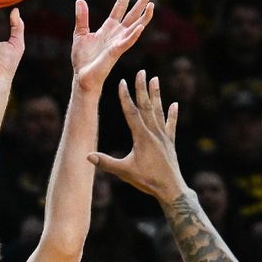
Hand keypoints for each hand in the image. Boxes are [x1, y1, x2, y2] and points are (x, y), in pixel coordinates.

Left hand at [71, 0, 153, 92]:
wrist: (82, 76)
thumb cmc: (83, 59)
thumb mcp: (80, 34)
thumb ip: (82, 18)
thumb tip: (80, 0)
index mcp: (108, 28)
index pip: (120, 7)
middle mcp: (117, 34)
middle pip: (132, 14)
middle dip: (141, 2)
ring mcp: (118, 43)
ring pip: (135, 27)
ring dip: (144, 17)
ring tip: (152, 6)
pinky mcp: (115, 52)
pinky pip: (127, 42)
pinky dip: (134, 34)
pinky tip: (140, 26)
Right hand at [87, 71, 181, 202]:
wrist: (170, 189)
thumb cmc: (146, 180)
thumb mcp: (124, 172)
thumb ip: (106, 162)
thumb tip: (87, 156)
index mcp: (142, 137)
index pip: (132, 112)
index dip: (125, 97)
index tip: (122, 81)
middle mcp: (154, 133)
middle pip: (147, 106)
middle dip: (142, 88)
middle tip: (141, 72)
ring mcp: (163, 137)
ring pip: (159, 111)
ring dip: (156, 95)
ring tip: (155, 79)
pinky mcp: (170, 143)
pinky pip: (171, 125)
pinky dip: (172, 114)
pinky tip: (174, 104)